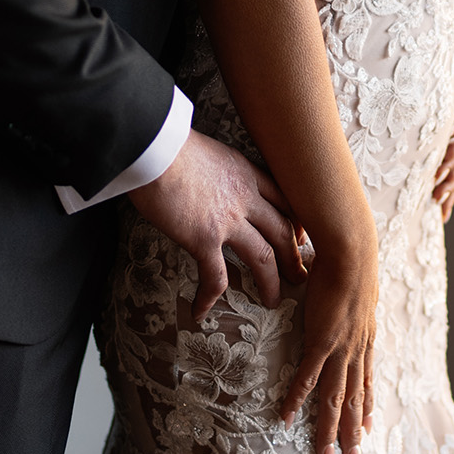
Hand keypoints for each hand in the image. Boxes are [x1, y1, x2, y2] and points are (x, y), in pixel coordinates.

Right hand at [130, 129, 306, 319]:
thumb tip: (203, 175)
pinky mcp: (204, 239)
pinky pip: (214, 277)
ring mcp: (228, 220)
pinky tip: (201, 311)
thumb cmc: (168, 142)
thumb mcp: (206, 148)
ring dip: (270, 282)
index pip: (283, 199)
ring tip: (272, 300)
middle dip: (294, 256)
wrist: (154, 146)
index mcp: (245, 172)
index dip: (295, 221)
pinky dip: (209, 297)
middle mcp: (244, 197)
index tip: (299, 236)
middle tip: (299, 274)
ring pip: (262, 258)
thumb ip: (214, 166)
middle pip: (282, 231)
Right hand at [279, 220, 378, 453]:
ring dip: (329, 431)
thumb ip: (349, 301)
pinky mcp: (321, 341)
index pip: (367, 382)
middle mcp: (357, 350)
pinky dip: (297, 400)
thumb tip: (340, 297)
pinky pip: (307, 378)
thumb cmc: (352, 259)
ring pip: (335, 399)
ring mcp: (340, 349)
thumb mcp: (356, 288)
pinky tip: (287, 419)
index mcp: (365, 339)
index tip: (367, 431)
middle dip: (352, 434)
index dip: (366, 408)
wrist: (353, 249)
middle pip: (354, 400)